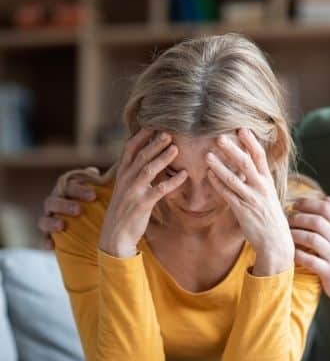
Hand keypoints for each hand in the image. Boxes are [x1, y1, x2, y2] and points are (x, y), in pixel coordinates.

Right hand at [39, 168, 98, 249]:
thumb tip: (106, 176)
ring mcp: (50, 220)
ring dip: (51, 221)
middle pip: (53, 201)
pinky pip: (43, 239)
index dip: (78, 189)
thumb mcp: (102, 195)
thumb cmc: (99, 205)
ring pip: (44, 219)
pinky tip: (51, 246)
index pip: (67, 186)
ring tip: (61, 226)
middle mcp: (56, 204)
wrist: (94, 228)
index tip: (93, 195)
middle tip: (78, 210)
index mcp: (67, 191)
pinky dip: (45, 241)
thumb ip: (102, 185)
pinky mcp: (49, 237)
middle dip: (64, 205)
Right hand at [99, 129, 186, 257]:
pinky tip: (184, 175)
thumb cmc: (124, 210)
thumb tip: (147, 158)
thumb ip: (134, 173)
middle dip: (155, 142)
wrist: (114, 236)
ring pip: (148, 169)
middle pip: (141, 155)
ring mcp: (133, 191)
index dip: (142, 135)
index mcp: (122, 174)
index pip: (130, 148)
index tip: (154, 124)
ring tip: (176, 148)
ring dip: (163, 157)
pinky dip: (173, 181)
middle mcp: (126, 180)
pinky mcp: (142, 204)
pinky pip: (160, 190)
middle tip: (169, 131)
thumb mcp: (125, 188)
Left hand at [206, 128, 293, 275]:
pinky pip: (228, 195)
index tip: (242, 128)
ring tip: (207, 155)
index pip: (260, 156)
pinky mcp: (243, 211)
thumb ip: (259, 180)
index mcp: (268, 181)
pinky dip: (218, 184)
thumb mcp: (269, 195)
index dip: (251, 142)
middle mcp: (261, 188)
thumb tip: (248, 165)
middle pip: (246, 164)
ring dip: (219, 166)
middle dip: (232, 150)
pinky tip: (209, 175)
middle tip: (219, 137)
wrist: (276, 241)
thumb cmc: (270, 217)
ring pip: (234, 179)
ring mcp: (252, 199)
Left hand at [289, 197, 329, 305]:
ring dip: (295, 234)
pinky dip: (297, 254)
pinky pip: (310, 260)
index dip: (308, 203)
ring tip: (286, 233)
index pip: (327, 208)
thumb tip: (326, 199)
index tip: (295, 204)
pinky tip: (290, 252)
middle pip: (318, 221)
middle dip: (299, 218)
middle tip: (287, 219)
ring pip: (312, 239)